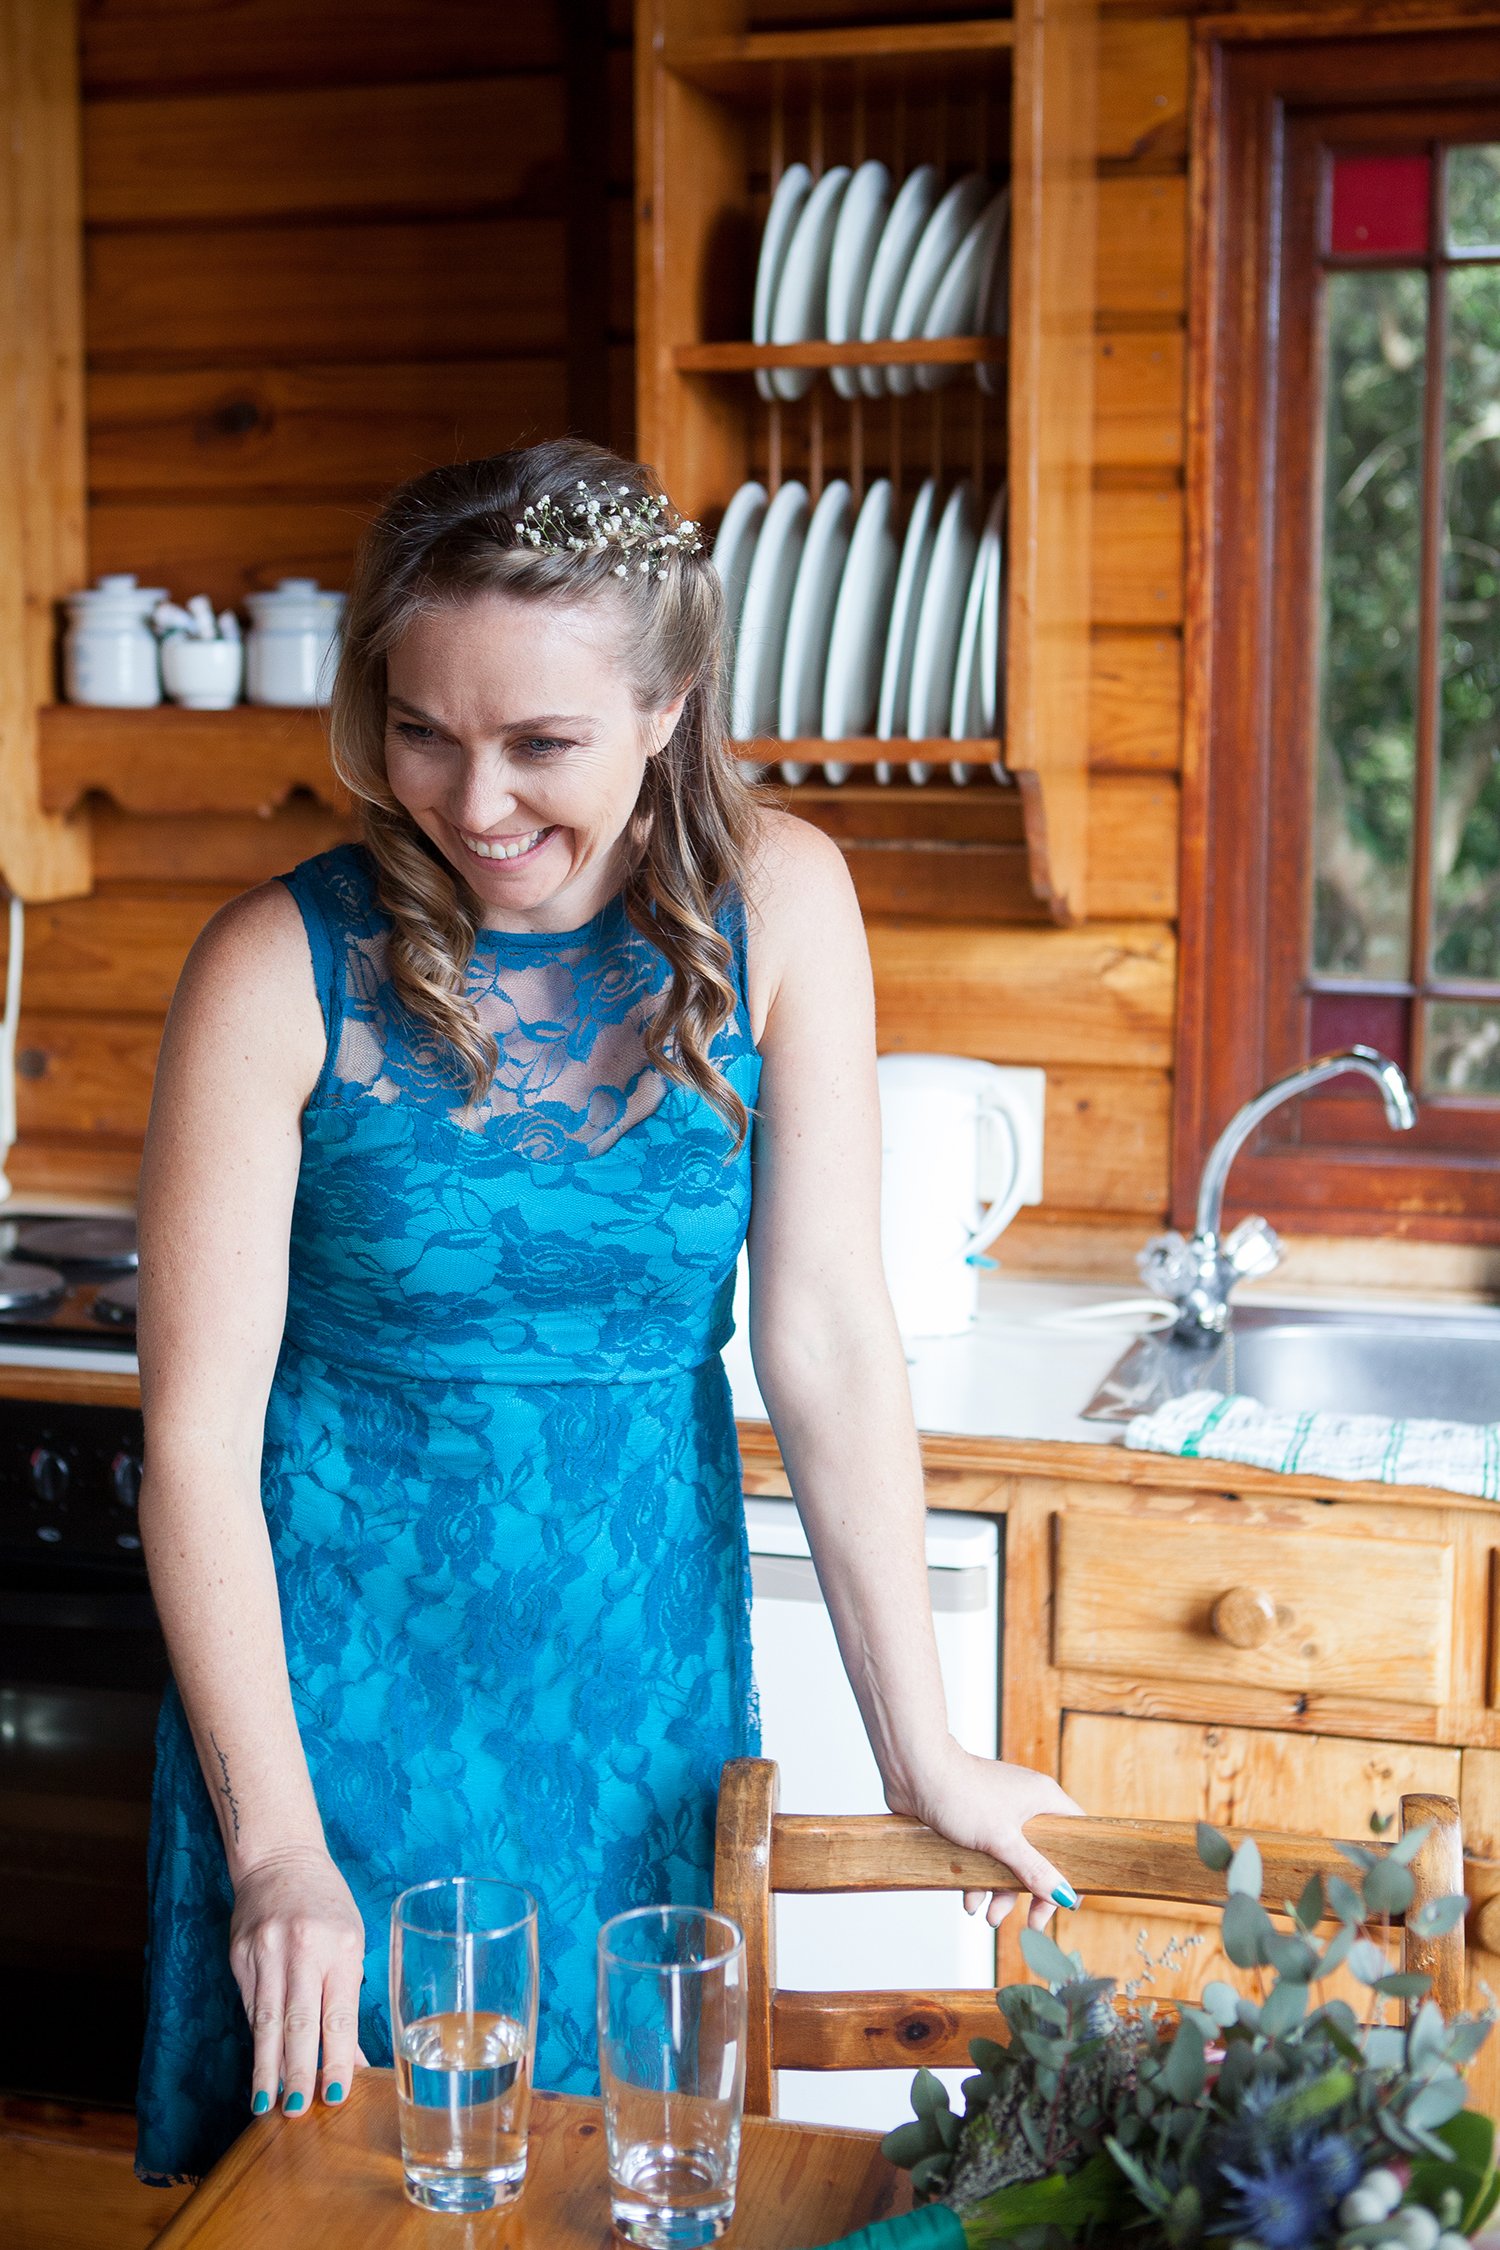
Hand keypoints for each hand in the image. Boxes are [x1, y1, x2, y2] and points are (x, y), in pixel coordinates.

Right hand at [229, 1844, 365, 2117]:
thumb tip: (351, 2061)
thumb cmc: (326, 1903)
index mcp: (340, 1944)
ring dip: (266, 2067)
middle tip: (298, 2111)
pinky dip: (257, 2040)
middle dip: (298, 2071)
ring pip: (265, 2021)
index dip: (336, 2057)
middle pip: (298, 2021)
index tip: (336, 2095)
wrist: (279, 1858)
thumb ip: (347, 1998)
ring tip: (265, 2105)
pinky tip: (260, 2067)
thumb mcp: (350, 1940)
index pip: (337, 2013)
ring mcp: (264, 1952)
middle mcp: (301, 1949)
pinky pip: (249, 2007)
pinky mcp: (238, 1956)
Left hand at [886, 1739, 1084, 1931]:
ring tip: (989, 1917)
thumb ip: (1034, 1870)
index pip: (1075, 1837)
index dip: (1075, 1871)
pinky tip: (969, 1900)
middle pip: (1042, 1856)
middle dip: (1031, 1892)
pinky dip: (979, 1879)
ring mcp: (998, 1812)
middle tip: (1031, 1923)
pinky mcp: (973, 1821)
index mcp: (1043, 1799)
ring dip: (1001, 1892)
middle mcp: (1024, 1804)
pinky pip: (985, 1856)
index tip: (1067, 1903)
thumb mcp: (1003, 1840)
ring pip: (1010, 1860)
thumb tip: (1064, 1896)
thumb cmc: (962, 1794)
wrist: (913, 1771)